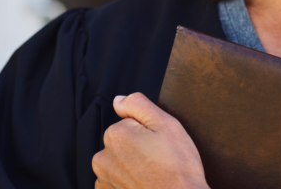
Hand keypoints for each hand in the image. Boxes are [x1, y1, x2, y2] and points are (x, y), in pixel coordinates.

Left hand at [92, 92, 208, 188]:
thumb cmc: (178, 169)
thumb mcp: (167, 125)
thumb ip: (138, 104)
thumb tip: (118, 100)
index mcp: (115, 135)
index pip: (128, 124)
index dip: (146, 133)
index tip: (159, 146)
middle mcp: (103, 157)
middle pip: (120, 144)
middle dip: (136, 149)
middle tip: (158, 161)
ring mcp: (104, 180)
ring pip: (117, 164)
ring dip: (130, 167)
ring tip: (152, 175)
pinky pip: (114, 183)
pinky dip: (126, 183)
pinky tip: (143, 185)